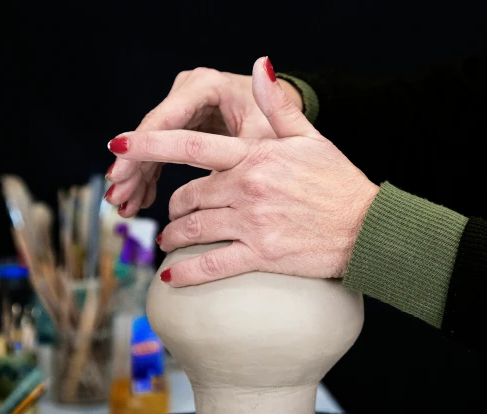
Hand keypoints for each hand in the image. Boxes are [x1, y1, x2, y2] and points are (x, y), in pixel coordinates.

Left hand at [106, 57, 378, 286]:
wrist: (367, 227)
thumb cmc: (338, 181)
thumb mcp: (310, 137)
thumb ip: (277, 104)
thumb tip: (259, 65)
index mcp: (255, 155)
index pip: (191, 145)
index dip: (150, 144)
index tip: (119, 144)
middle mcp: (247, 187)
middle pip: (188, 196)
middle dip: (174, 206)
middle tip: (171, 214)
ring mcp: (252, 223)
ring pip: (193, 229)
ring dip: (173, 236)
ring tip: (168, 239)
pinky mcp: (260, 255)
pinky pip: (211, 265)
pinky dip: (186, 272)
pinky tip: (171, 274)